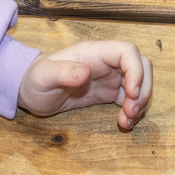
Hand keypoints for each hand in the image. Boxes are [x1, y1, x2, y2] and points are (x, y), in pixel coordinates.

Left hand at [20, 39, 153, 129]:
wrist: (31, 91)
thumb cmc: (35, 80)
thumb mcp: (44, 77)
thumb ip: (62, 72)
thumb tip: (84, 72)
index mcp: (94, 53)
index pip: (127, 52)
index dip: (136, 71)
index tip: (132, 93)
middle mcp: (106, 63)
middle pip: (141, 66)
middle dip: (144, 89)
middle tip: (132, 111)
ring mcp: (110, 77)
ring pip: (140, 83)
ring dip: (140, 102)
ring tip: (127, 121)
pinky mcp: (109, 93)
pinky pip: (131, 98)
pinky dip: (133, 110)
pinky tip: (124, 123)